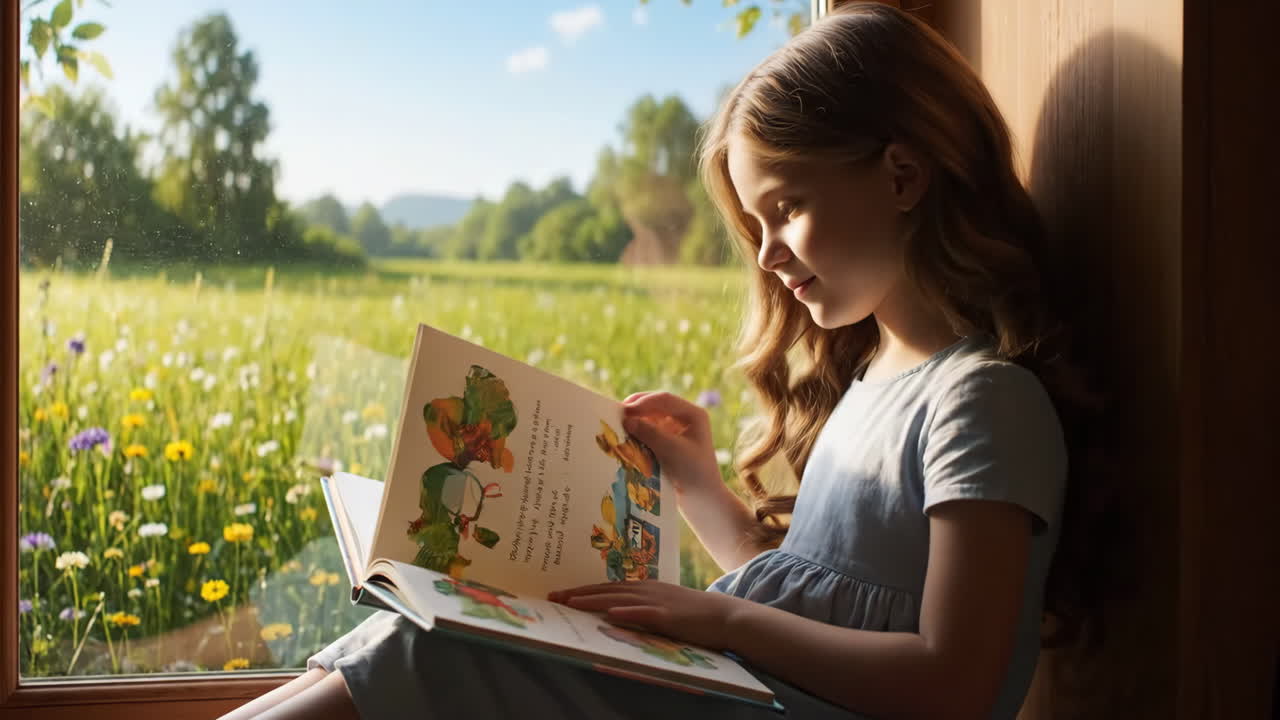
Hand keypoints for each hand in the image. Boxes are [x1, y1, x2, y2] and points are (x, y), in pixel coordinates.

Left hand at [548, 581, 743, 649]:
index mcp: (645, 587)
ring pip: (618, 599)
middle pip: (606, 590)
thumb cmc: (695, 614)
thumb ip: (643, 606)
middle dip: (579, 594)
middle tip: (554, 597)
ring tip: (571, 603)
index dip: (584, 590)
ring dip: (593, 600)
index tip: (562, 594)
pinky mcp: (668, 616)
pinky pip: (644, 613)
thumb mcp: (665, 606)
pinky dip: (626, 613)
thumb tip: (620, 612)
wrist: (725, 616)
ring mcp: (657, 602)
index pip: (608, 587)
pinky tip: (610, 614)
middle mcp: (647, 589)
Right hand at [620, 391, 721, 499]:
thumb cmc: (693, 473)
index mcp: (694, 414)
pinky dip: (638, 432)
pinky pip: (649, 430)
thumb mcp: (671, 450)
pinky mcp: (668, 442)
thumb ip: (650, 433)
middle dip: (637, 409)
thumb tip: (627, 419)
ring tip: (619, 424)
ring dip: (636, 420)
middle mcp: (685, 418)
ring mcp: (676, 430)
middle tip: (616, 414)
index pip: (664, 400)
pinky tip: (626, 437)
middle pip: (656, 405)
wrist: (703, 501)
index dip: (643, 402)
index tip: (624, 411)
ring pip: (651, 417)